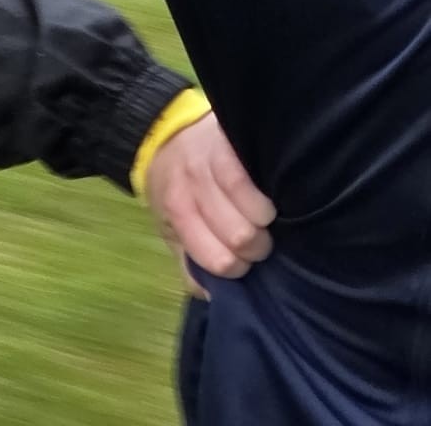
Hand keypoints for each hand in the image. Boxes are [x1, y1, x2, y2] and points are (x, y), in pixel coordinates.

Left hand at [145, 112, 274, 297]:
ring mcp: (212, 161)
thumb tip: (215, 297)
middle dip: (256, 246)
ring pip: (256, 210)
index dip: (238, 267)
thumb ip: (189, 265)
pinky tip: (268, 197)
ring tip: (263, 218)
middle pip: (241, 236)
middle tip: (255, 238)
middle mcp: (193, 186)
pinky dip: (267, 196)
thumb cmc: (174, 189)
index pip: (220, 260)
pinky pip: (256, 178)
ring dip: (266, 221)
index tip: (241, 260)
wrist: (165, 135)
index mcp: (178, 212)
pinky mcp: (231, 142)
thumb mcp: (171, 230)